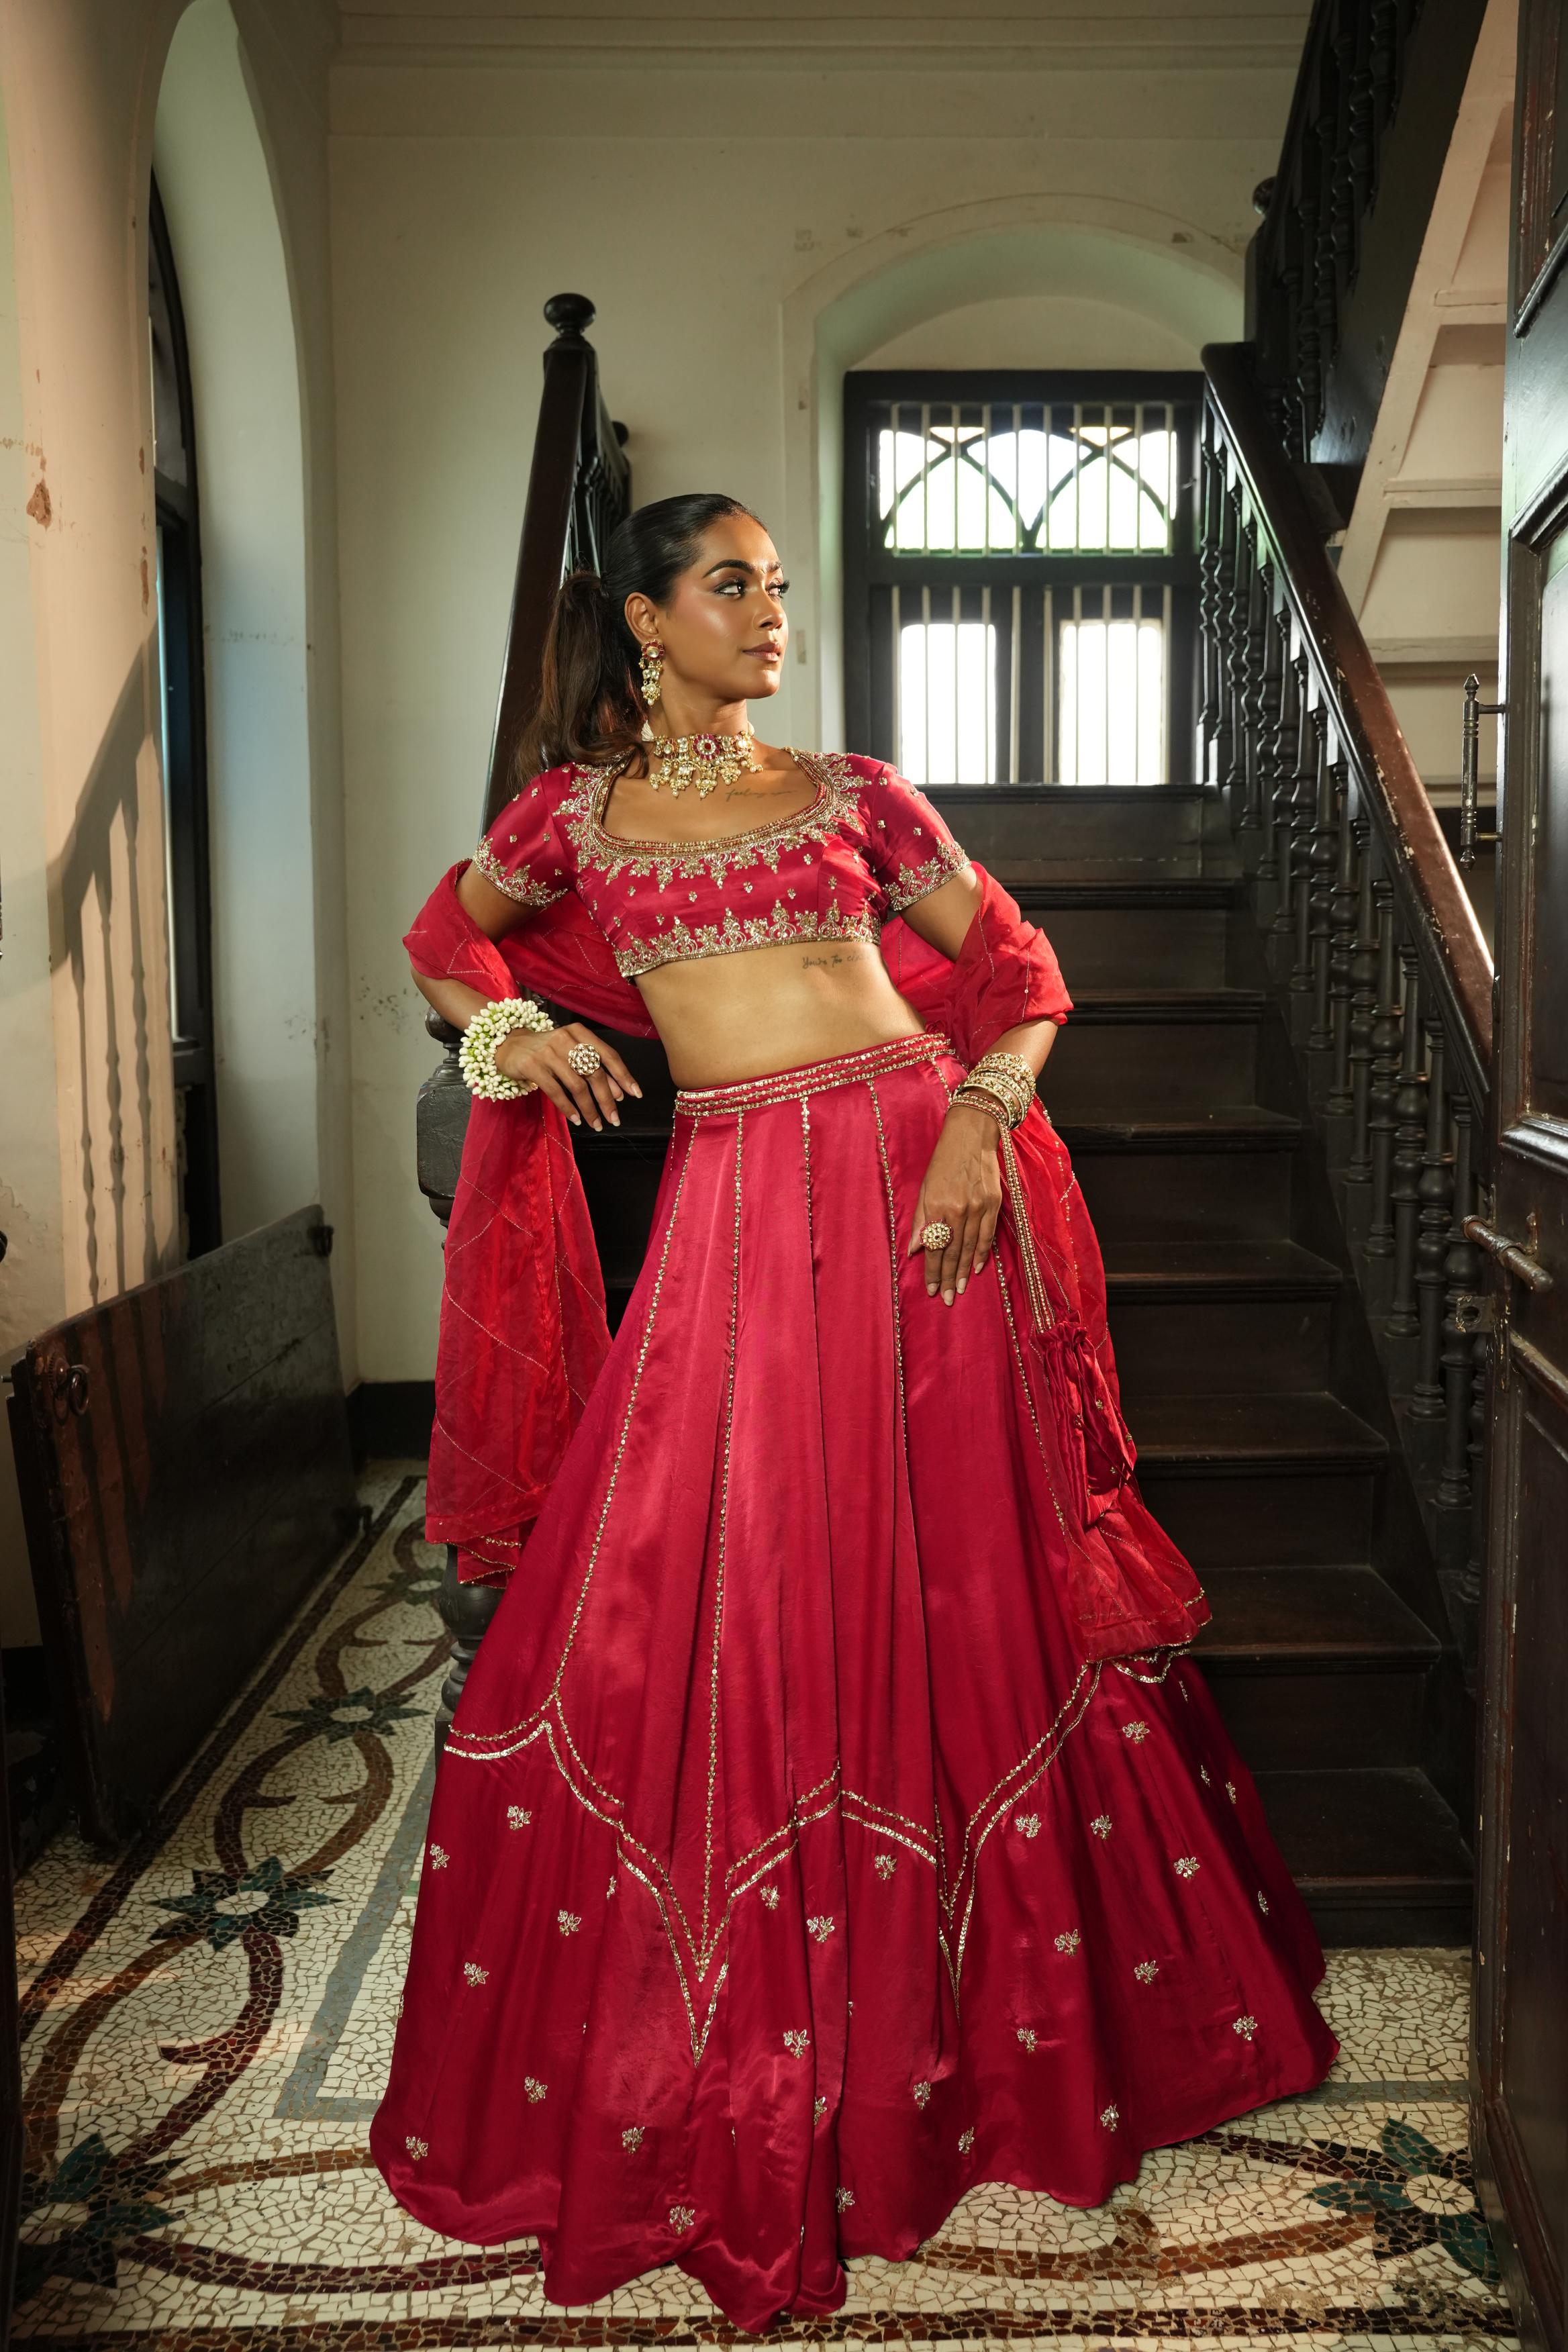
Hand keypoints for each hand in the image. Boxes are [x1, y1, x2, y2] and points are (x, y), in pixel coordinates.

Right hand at [493, 1022, 641, 1130]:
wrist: (508, 1045)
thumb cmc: (545, 1051)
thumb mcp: (571, 1053)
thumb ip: (593, 1069)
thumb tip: (617, 1093)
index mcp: (579, 1033)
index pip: (608, 1055)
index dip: (623, 1075)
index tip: (634, 1093)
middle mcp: (566, 1039)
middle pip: (594, 1072)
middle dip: (607, 1099)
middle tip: (614, 1118)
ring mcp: (548, 1052)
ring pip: (577, 1085)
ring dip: (589, 1108)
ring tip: (596, 1123)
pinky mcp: (533, 1066)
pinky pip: (556, 1092)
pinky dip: (569, 1108)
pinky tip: (577, 1118)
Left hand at [906, 1101, 1001, 1304]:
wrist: (972, 1134)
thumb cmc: (943, 1160)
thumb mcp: (925, 1188)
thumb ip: (920, 1220)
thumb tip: (913, 1249)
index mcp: (938, 1206)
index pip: (934, 1247)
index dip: (932, 1271)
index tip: (931, 1290)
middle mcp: (959, 1209)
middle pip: (952, 1252)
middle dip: (948, 1278)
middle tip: (947, 1299)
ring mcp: (979, 1207)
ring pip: (970, 1247)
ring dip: (964, 1271)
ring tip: (960, 1290)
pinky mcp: (994, 1203)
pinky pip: (987, 1235)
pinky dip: (982, 1253)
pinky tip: (976, 1268)